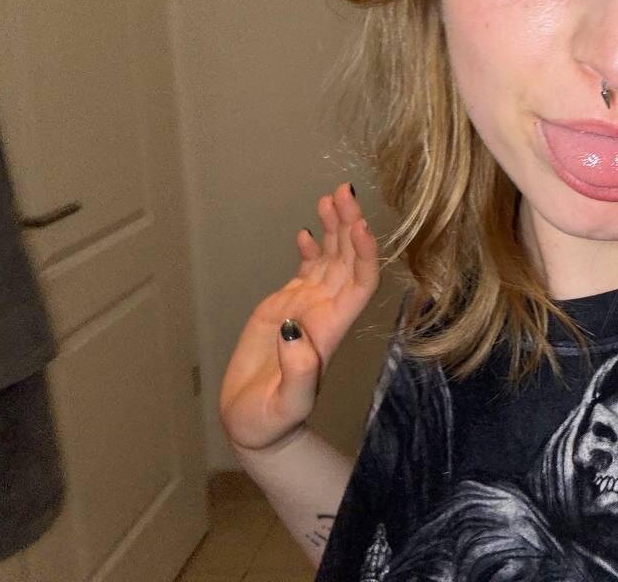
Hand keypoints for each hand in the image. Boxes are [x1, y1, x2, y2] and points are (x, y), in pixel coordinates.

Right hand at [219, 181, 379, 452]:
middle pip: (348, 261)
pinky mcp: (285, 308)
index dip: (364, 254)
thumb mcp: (286, 403)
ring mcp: (307, 308)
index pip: (360, 283)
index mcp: (330, 330)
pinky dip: (311, 248)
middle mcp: (325, 313)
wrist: (252, 426)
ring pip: (330, 260)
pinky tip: (309, 229)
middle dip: (350, 225)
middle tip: (344, 191)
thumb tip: (296, 332)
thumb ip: (298, 371)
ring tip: (331, 196)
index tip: (360, 225)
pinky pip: (307, 271)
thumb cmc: (270, 421)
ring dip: (334, 229)